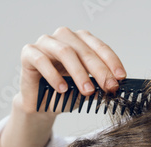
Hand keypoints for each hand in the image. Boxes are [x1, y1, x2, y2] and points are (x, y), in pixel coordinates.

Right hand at [0, 27, 125, 146]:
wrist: (42, 105)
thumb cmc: (66, 93)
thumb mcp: (87, 89)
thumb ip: (99, 84)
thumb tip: (114, 85)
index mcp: (81, 41)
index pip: (100, 47)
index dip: (112, 62)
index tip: (121, 77)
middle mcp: (64, 37)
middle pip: (84, 50)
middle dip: (99, 70)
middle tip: (108, 86)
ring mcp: (46, 43)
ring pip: (65, 52)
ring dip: (79, 73)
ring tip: (87, 90)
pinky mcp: (29, 53)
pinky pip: (42, 60)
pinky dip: (54, 76)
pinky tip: (62, 89)